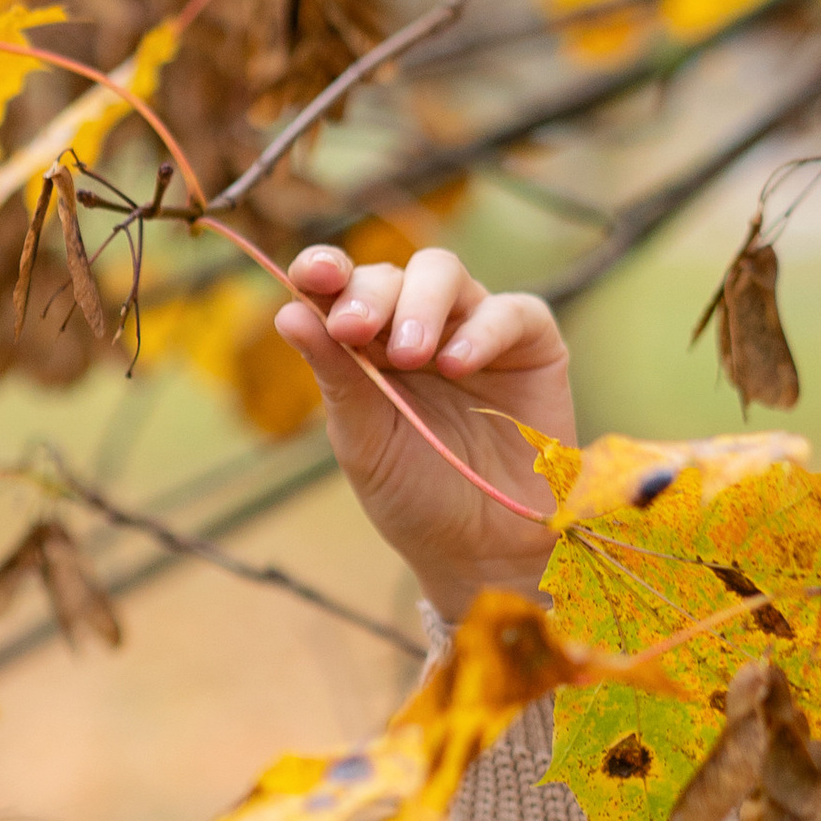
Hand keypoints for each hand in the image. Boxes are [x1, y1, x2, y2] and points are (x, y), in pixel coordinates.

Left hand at [272, 244, 573, 620]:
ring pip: (444, 274)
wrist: (480, 549)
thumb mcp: (363, 439)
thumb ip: (335, 374)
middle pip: (389, 274)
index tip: (312, 276)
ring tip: (409, 355)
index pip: (339, 288)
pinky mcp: (531, 344)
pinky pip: (511, 311)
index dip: (323, 270)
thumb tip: (288, 311)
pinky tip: (457, 364)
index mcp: (365, 345)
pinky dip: (483, 329)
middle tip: (353, 330)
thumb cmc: (415, 495)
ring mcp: (474, 329)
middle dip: (368, 295)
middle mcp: (417, 325)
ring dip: (418, 305)